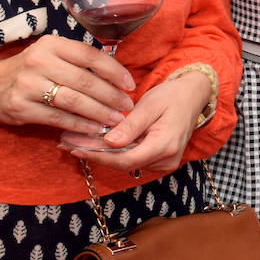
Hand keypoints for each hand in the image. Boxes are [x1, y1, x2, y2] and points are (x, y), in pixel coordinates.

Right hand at [0, 35, 136, 136]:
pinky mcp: (21, 108)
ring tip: (116, 120)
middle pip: (85, 80)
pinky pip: (58, 118)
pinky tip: (95, 129)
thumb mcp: (50, 56)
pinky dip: (80, 125)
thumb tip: (117, 77)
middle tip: (128, 106)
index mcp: (51, 44)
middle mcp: (38, 61)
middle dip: (111, 95)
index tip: (130, 84)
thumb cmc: (29, 71)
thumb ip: (77, 62)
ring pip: (74, 100)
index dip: (114, 70)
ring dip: (99, 113)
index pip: (90, 55)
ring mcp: (27, 85)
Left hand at [68, 71, 211, 174]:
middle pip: (122, 163)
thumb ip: (130, 125)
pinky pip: (131, 158)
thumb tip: (108, 143)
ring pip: (124, 162)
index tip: (75, 147)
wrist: (193, 96)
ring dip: (99, 152)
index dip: (99, 156)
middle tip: (66, 142)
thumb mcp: (151, 104)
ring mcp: (162, 163)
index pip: (126, 160)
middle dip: (93, 153)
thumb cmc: (173, 96)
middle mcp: (165, 160)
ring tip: (73, 140)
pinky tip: (92, 142)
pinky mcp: (158, 160)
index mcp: (165, 146)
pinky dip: (112, 151)